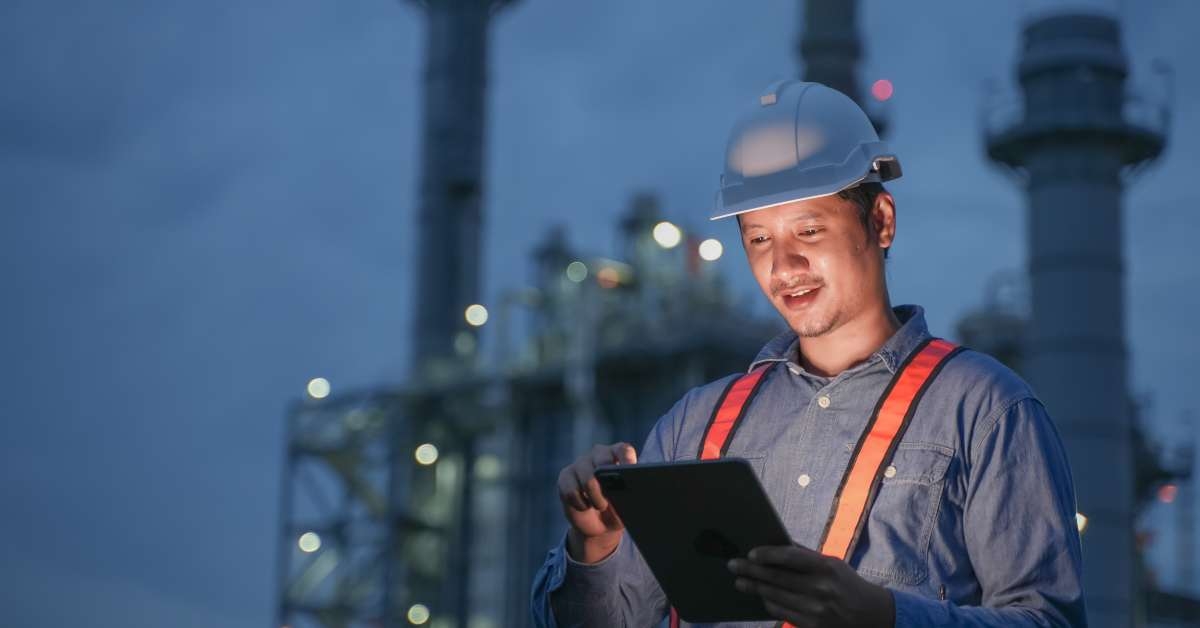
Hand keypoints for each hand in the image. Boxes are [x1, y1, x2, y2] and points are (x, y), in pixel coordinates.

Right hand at [556, 442, 637, 563]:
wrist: (599, 524)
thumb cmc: (618, 510)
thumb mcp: (629, 506)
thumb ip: (630, 497)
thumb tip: (628, 495)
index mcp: (619, 456)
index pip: (623, 450)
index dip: (626, 459)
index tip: (630, 469)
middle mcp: (599, 454)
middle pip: (603, 459)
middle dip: (607, 480)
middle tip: (611, 499)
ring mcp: (580, 464)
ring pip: (587, 479)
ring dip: (596, 498)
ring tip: (600, 506)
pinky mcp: (565, 477)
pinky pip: (571, 491)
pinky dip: (580, 504)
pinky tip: (585, 506)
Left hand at [728, 545, 894, 627]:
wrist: (871, 616)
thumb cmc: (847, 584)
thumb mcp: (833, 564)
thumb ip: (805, 555)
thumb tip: (776, 543)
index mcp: (826, 568)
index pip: (791, 557)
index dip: (768, 554)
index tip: (751, 553)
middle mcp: (820, 589)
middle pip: (777, 578)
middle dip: (751, 571)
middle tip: (733, 565)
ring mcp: (815, 610)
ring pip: (775, 596)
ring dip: (754, 588)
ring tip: (740, 582)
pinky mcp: (811, 626)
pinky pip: (781, 613)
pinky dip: (768, 603)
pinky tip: (760, 596)